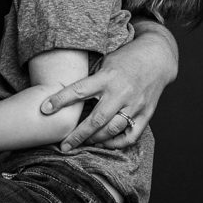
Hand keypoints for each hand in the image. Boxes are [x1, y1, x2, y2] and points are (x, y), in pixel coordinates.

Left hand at [40, 35, 174, 149]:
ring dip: (95, 140)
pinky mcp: (146, 113)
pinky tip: (105, 143)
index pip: (79, 90)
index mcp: (107, 77)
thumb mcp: (105, 60)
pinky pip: (131, 135)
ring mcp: (135, 105)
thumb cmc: (125, 57)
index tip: (44, 109)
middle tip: (63, 146)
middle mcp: (121, 92)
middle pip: (96, 120)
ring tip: (82, 143)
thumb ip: (89, 76)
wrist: (158, 57)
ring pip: (112, 130)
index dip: (60, 100)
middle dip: (77, 135)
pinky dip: (117, 143)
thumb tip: (62, 88)